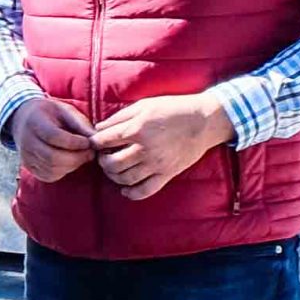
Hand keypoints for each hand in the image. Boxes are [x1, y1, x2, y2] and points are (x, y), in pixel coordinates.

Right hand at [9, 94, 98, 183]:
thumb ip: (80, 124)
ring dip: (72, 166)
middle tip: (90, 153)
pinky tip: (70, 163)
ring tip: (82, 157)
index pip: (54, 137)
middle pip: (52, 157)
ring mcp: (26, 156)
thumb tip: (96, 140)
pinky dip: (63, 172)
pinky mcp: (29, 167)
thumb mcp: (65, 110)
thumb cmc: (50, 114)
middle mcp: (26, 141)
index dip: (75, 142)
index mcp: (35, 122)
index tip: (89, 142)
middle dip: (77, 158)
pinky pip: (48, 176)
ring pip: (51, 169)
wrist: (23, 119)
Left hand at [90, 92, 234, 200]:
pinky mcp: (167, 174)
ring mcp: (156, 164)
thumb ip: (120, 117)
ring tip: (114, 168)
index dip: (95, 142)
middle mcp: (144, 149)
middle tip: (104, 156)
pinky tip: (125, 189)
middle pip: (111, 163)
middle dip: (102, 161)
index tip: (96, 142)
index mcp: (137, 129)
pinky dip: (131, 193)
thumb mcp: (144, 105)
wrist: (204, 121)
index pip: (104, 141)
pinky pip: (145, 190)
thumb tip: (99, 128)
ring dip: (113, 176)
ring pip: (124, 178)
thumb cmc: (173, 109)